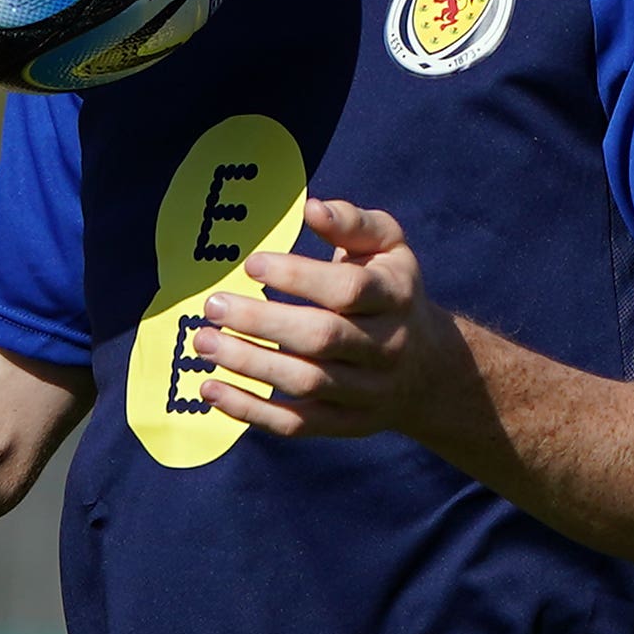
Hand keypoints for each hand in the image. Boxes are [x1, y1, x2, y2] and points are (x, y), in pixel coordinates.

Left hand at [194, 197, 449, 438]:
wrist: (429, 369)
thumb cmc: (390, 290)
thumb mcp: (388, 247)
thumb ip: (352, 222)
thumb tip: (312, 208)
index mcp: (396, 296)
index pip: (348, 289)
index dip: (299, 276)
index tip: (251, 264)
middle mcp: (387, 347)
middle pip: (322, 339)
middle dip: (262, 323)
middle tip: (214, 305)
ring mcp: (367, 392)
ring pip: (306, 383)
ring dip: (249, 364)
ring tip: (203, 341)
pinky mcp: (346, 425)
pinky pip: (295, 424)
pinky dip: (250, 410)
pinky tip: (211, 388)